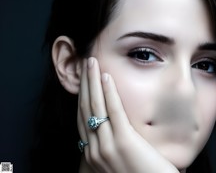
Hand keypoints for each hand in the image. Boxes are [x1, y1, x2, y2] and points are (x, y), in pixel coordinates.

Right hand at [77, 57, 178, 172]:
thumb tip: (113, 128)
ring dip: (92, 81)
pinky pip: (114, 112)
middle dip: (84, 83)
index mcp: (93, 153)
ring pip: (95, 106)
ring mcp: (107, 147)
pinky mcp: (124, 143)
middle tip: (85, 62)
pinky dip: (108, 92)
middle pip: (85, 109)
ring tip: (91, 62)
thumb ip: (113, 146)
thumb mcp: (120, 161)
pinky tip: (106, 76)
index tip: (84, 79)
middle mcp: (94, 150)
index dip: (82, 95)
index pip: (83, 118)